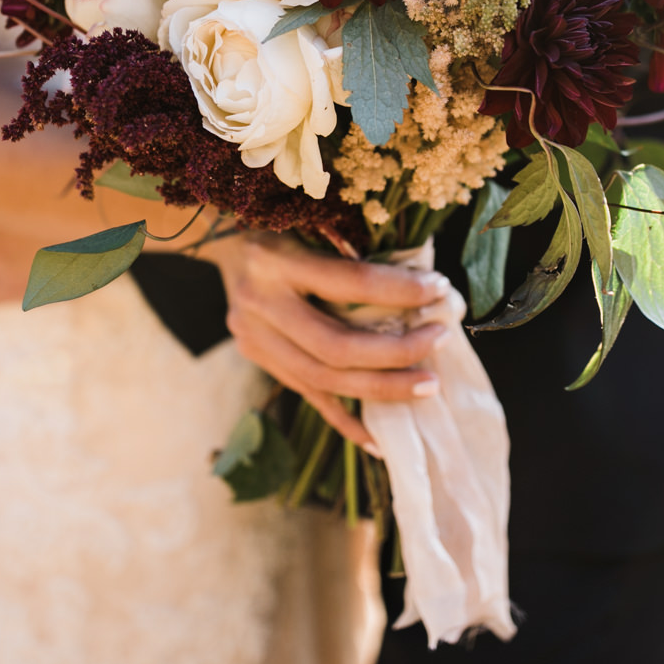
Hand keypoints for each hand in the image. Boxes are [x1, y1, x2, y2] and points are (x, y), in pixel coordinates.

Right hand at [205, 233, 461, 450]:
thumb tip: (427, 288)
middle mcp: (260, 303)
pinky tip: (380, 440)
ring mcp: (253, 338)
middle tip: (440, 340)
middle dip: (396, 350)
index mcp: (276, 260)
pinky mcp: (257, 359)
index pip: (351, 283)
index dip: (400, 290)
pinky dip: (346, 420)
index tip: (439, 290)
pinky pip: (308, 396)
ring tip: (426, 385)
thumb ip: (356, 254)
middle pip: (336, 346)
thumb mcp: (313, 222)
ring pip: (323, 380)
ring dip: (381, 387)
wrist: (223, 240)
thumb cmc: (283, 223)